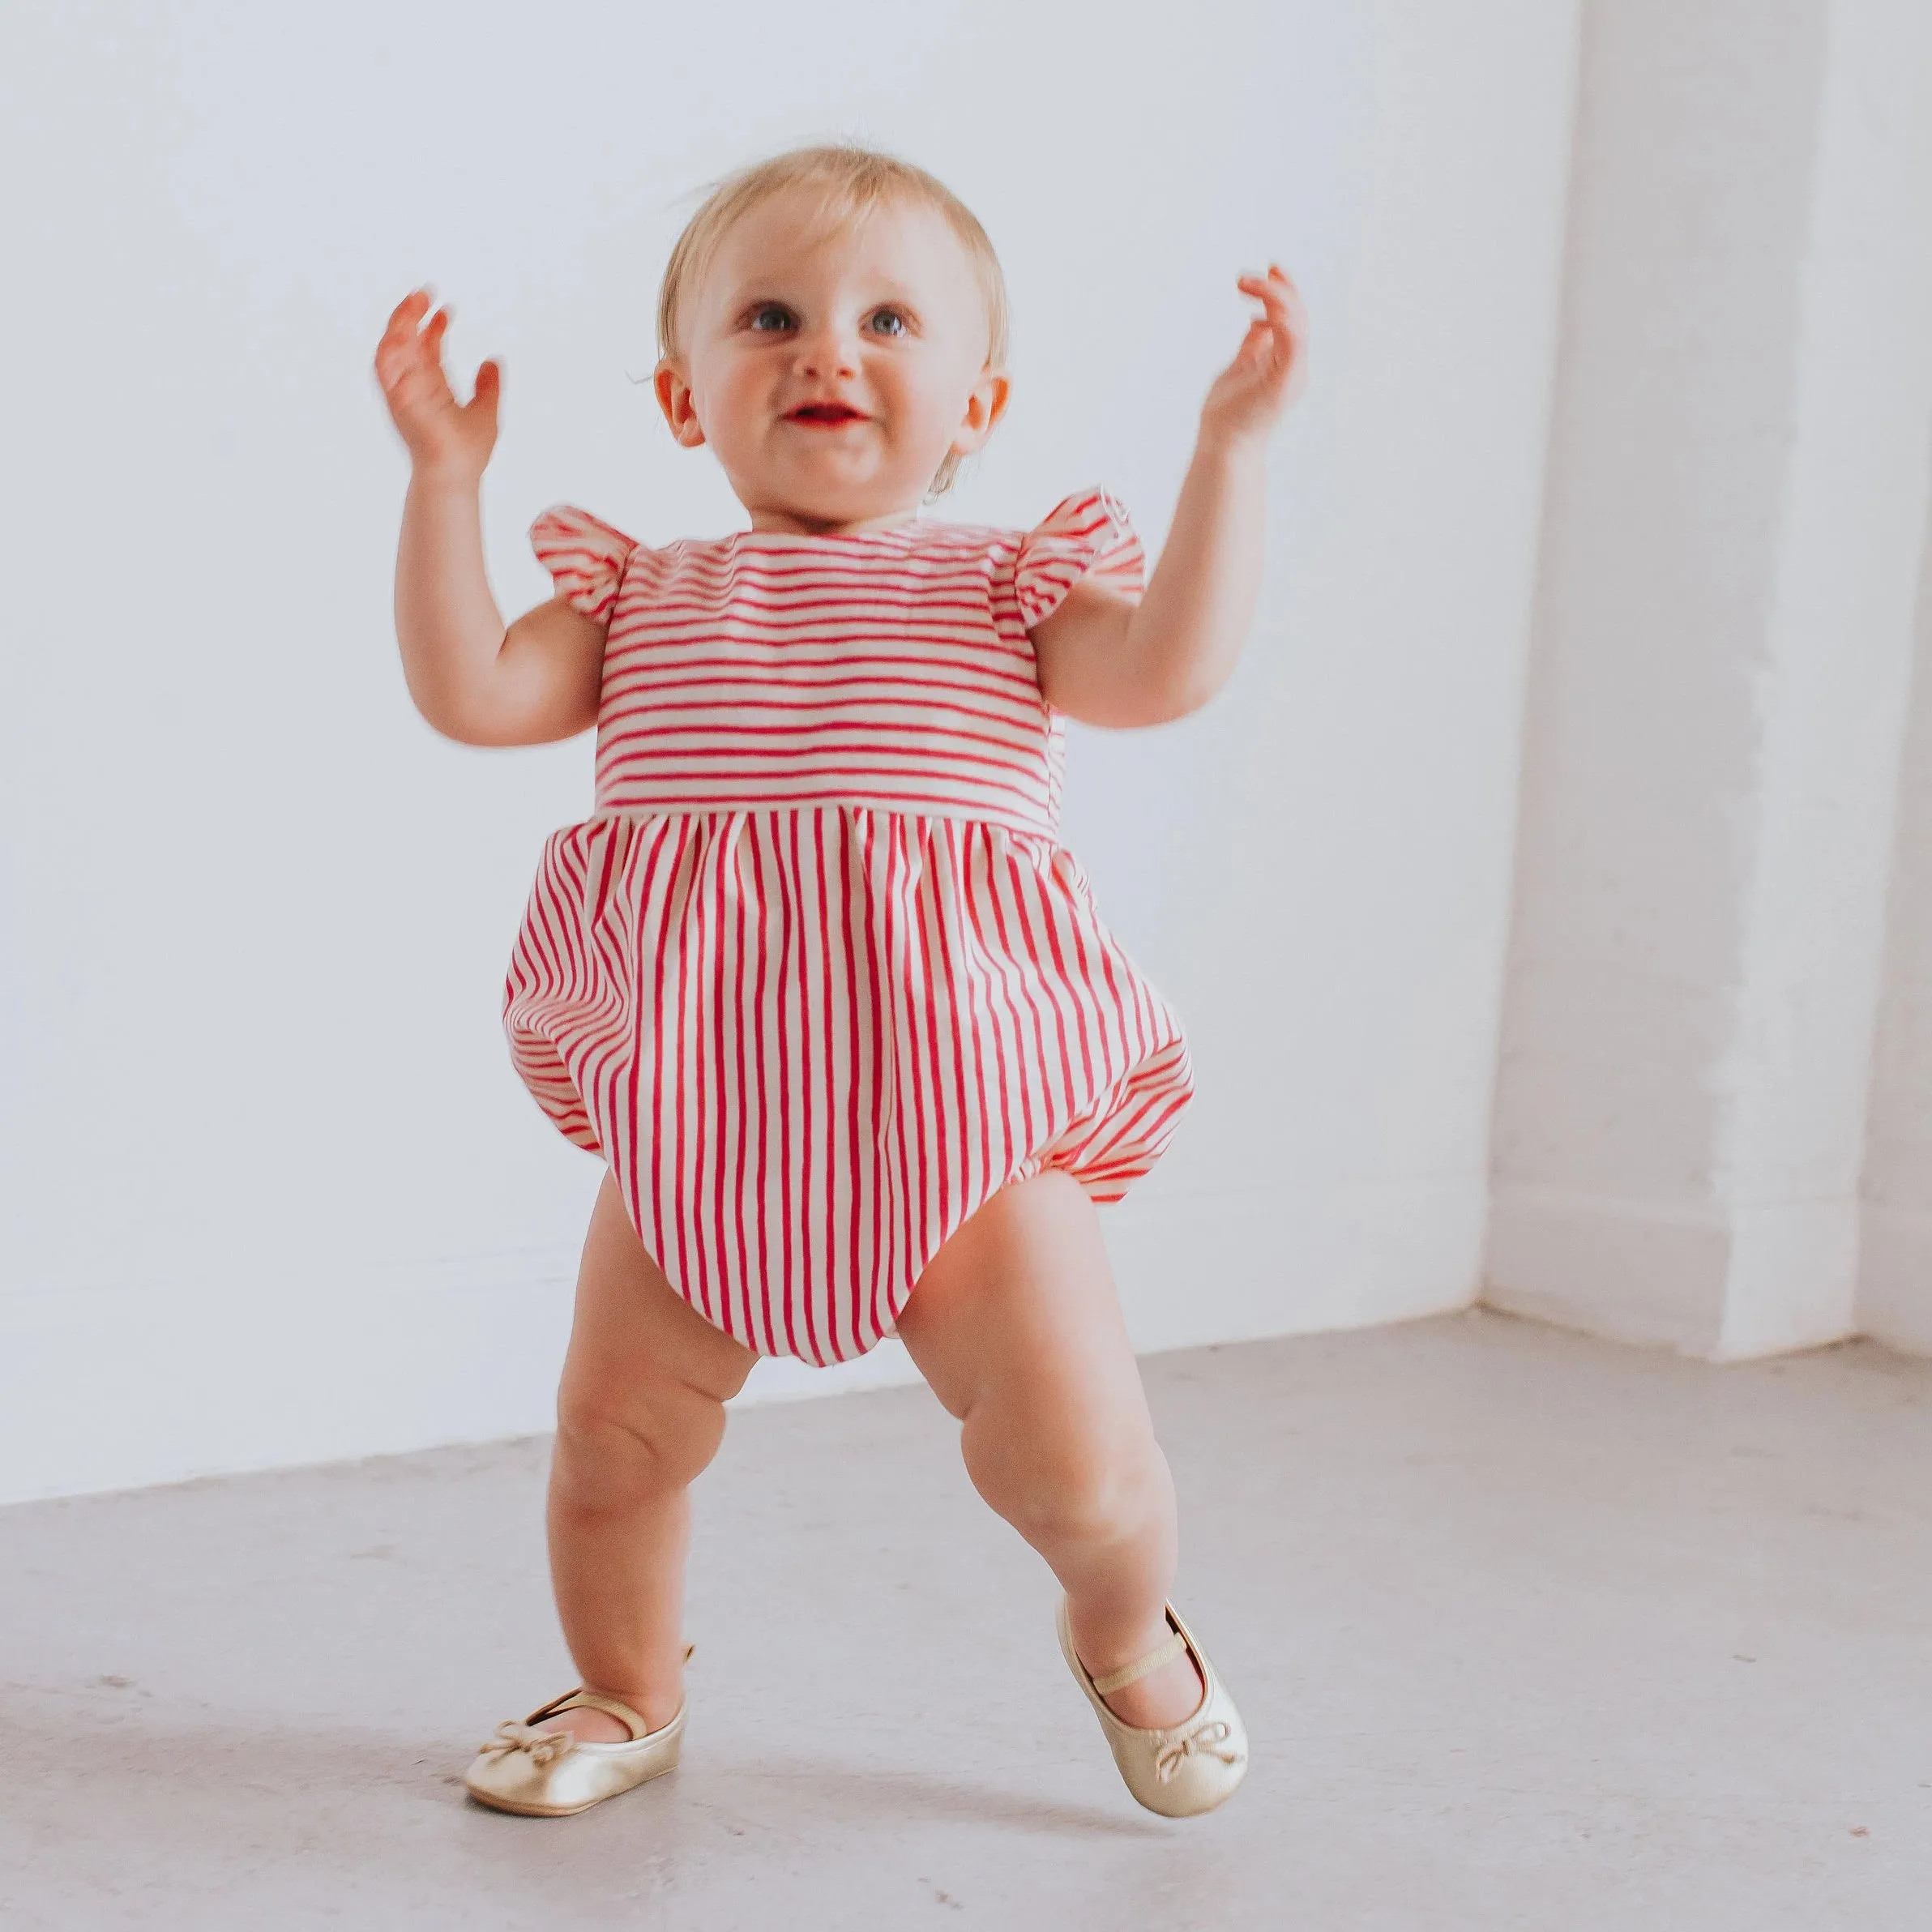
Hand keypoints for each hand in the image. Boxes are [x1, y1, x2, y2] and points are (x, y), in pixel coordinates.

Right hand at [374, 289, 500, 484]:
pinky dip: (390, 348)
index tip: (445, 310)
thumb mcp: (486, 410)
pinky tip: (401, 330)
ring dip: (399, 323)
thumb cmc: (468, 452)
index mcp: (432, 387)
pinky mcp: (397, 399)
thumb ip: (489, 386)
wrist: (458, 473)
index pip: (427, 348)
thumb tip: (493, 361)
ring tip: (413, 303)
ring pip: (392, 349)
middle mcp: (414, 386)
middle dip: (412, 315)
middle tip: (425, 294)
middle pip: (407, 342)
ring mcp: (404, 391)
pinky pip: (385, 368)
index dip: (433, 326)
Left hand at [1198, 265, 1308, 453]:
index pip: (1292, 317)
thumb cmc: (1228, 414)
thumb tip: (1259, 320)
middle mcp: (1294, 365)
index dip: (1283, 290)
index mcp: (1285, 360)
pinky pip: (1293, 343)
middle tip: (1254, 273)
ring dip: (1275, 298)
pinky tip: (1264, 307)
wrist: (1224, 446)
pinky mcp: (1286, 382)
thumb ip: (1253, 344)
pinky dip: (1283, 320)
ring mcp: (1292, 374)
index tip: (1269, 268)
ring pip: (1297, 324)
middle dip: (1279, 288)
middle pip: (1298, 315)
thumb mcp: (1239, 367)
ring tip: (1248, 284)